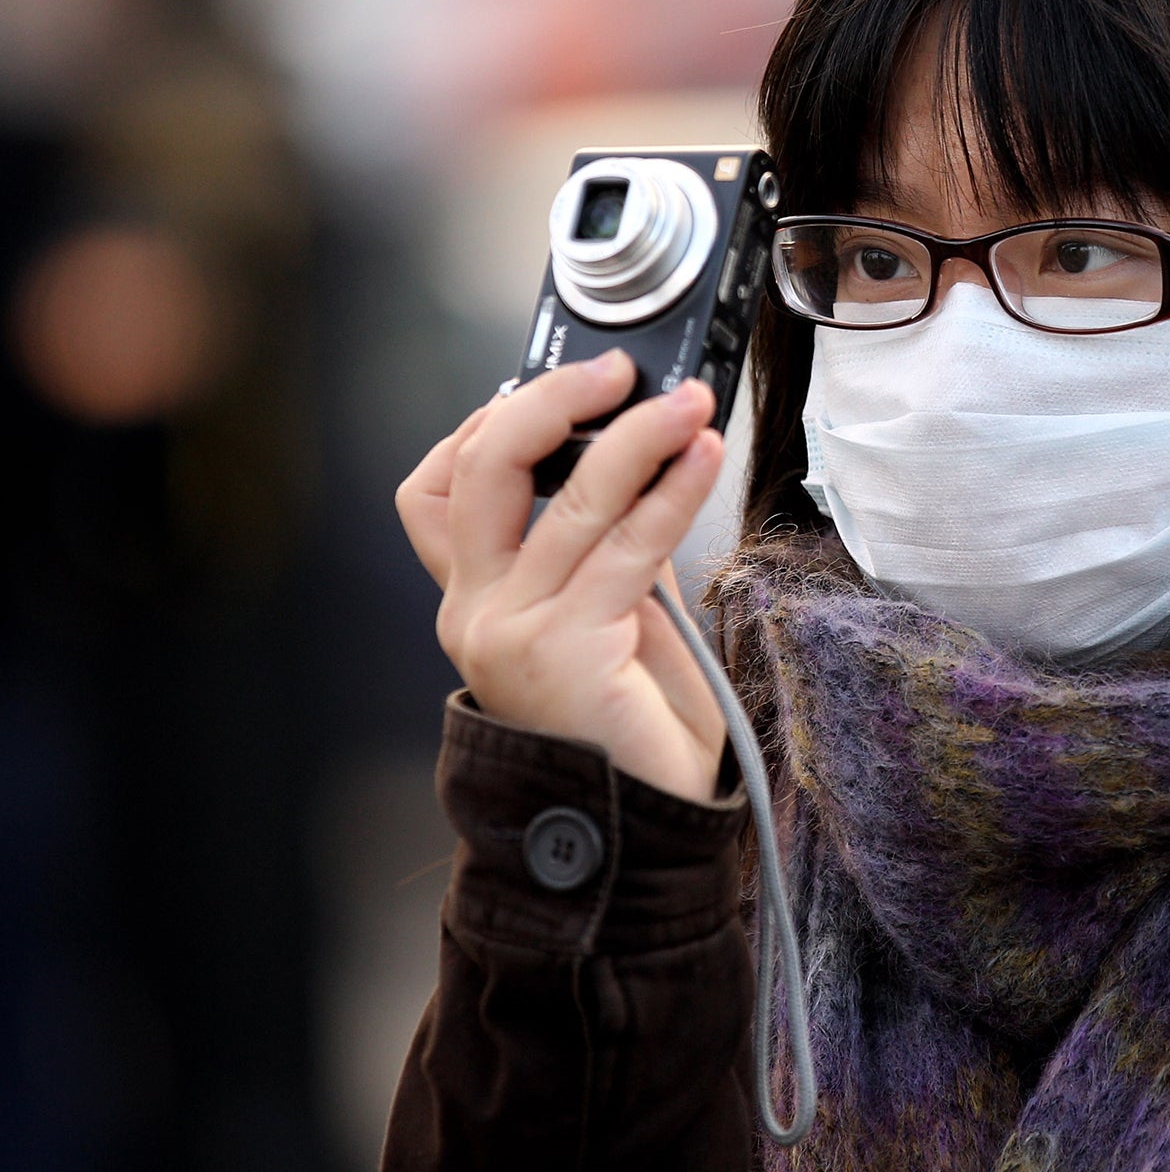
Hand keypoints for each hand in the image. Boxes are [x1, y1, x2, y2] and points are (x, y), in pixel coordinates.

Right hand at [394, 351, 728, 802]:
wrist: (637, 828)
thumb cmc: (629, 722)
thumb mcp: (604, 613)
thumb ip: (601, 545)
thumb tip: (643, 451)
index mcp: (473, 600)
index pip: (434, 490)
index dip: (486, 422)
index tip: (562, 383)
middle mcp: (476, 612)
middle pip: (480, 471)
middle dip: (549, 402)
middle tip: (618, 371)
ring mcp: (513, 632)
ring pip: (569, 499)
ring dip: (640, 436)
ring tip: (691, 404)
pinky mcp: (567, 651)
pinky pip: (628, 546)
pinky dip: (673, 491)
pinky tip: (705, 459)